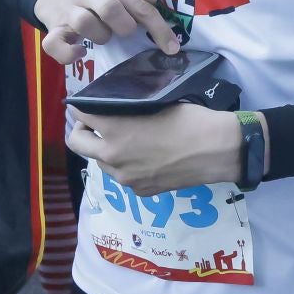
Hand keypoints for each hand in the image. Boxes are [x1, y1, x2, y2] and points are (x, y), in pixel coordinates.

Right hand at [35, 0, 180, 64]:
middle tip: (127, 33)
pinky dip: (69, 53)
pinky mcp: (53, 30)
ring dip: (100, 36)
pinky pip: (54, 44)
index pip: (138, 0)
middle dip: (125, 26)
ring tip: (104, 37)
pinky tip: (81, 52)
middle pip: (109, 7)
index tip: (171, 46)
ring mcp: (68, 11)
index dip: (157, 26)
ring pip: (83, 23)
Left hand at [67, 104, 242, 196]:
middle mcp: (112, 156)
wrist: (216, 150)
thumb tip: (114, 104)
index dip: (81, 106)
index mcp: (115, 130)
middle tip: (95, 123)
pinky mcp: (139, 190)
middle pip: (77, 142)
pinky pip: (121, 175)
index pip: (79, 114)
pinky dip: (125, 165)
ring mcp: (125, 177)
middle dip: (81, 129)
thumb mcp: (155, 103)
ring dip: (103, 149)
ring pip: (99, 161)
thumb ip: (127, 107)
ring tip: (124, 140)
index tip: (86, 104)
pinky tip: (144, 157)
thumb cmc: (189, 118)